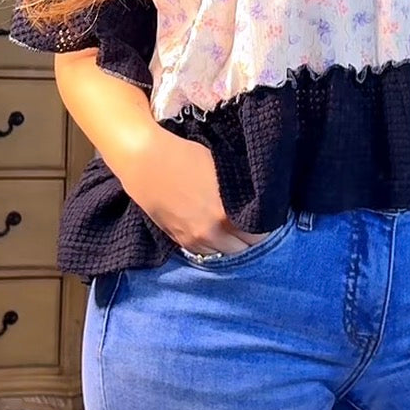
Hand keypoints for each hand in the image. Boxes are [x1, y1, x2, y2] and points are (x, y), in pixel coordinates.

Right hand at [117, 127, 267, 255]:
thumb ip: (240, 192)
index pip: (259, 235)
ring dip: (230, 243)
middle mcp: (211, 233)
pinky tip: (213, 231)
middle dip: (248, 237)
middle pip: (243, 249)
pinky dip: (212, 245)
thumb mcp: (222, 170)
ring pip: (223, 253)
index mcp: (226, 215)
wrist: (146, 160)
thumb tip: (256, 201)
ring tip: (231, 228)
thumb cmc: (186, 156)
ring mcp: (193, 239)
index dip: (264, 225)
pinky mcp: (178, 240)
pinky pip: (204, 252)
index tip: (264, 215)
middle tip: (249, 222)